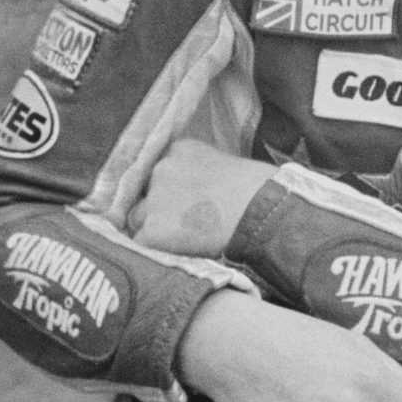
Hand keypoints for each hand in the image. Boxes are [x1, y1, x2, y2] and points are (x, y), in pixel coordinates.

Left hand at [130, 138, 275, 255]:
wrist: (263, 213)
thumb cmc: (259, 194)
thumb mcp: (226, 169)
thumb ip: (199, 176)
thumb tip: (192, 198)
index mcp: (180, 149)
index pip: (159, 173)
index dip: (169, 192)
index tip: (184, 205)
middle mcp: (161, 168)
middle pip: (145, 195)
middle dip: (158, 210)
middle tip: (185, 227)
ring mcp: (155, 198)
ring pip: (138, 219)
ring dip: (155, 231)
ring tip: (186, 241)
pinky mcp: (153, 229)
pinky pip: (143, 244)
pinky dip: (158, 251)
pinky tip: (183, 252)